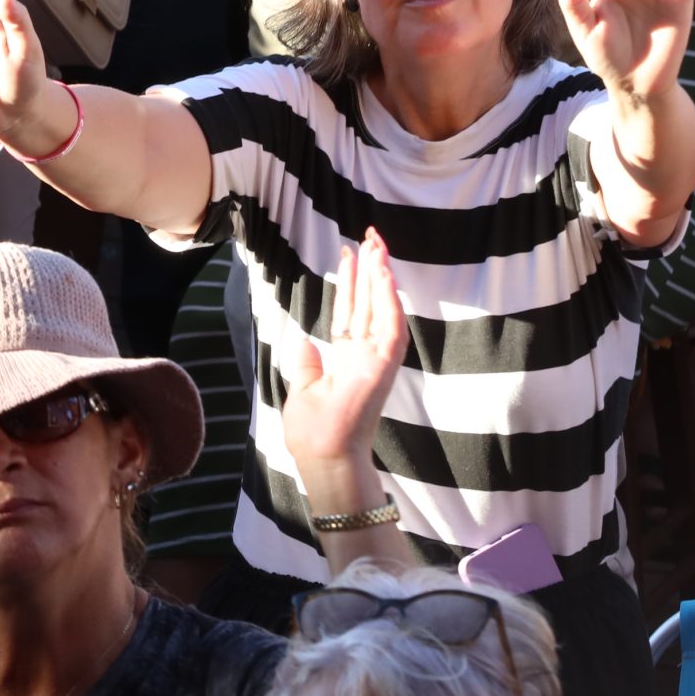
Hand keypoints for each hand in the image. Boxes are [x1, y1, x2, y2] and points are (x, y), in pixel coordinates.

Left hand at [280, 228, 405, 469]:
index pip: (351, 312)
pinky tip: (385, 276)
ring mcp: (375, 362)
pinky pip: (391, 329)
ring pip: (382, 310)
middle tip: (370, 236)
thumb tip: (304, 343)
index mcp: (346, 360)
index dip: (352, 283)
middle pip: (367, 304)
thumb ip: (307, 365)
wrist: (323, 459)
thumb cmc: (315, 434)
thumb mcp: (303, 390)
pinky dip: (390, 303)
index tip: (351, 254)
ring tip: (378, 245)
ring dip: (381, 278)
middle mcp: (364, 356)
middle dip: (369, 269)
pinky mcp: (384, 369)